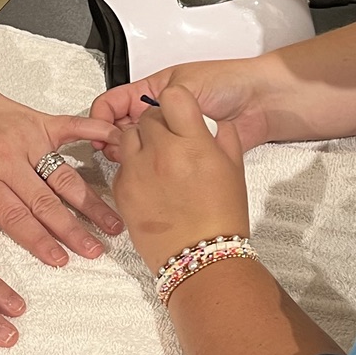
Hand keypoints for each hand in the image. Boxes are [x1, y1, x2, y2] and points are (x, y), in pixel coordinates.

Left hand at [0, 78, 119, 265]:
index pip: (16, 216)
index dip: (39, 240)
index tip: (59, 258)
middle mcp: (11, 160)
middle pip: (47, 203)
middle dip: (73, 230)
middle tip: (94, 250)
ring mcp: (30, 140)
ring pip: (65, 176)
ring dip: (90, 201)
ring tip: (112, 222)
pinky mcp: (40, 122)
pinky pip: (73, 127)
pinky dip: (96, 132)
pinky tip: (118, 143)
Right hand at [89, 57, 281, 150]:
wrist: (263, 102)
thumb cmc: (230, 83)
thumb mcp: (186, 85)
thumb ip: (158, 103)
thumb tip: (134, 122)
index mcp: (154, 91)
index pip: (115, 102)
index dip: (103, 116)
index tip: (100, 131)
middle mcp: (160, 115)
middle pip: (123, 129)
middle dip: (114, 138)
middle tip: (115, 148)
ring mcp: (172, 136)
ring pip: (140, 150)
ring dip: (132, 155)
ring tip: (132, 159)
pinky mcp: (185, 155)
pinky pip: (163, 164)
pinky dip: (154, 168)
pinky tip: (152, 171)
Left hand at [104, 87, 250, 273]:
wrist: (200, 258)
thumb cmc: (221, 217)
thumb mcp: (234, 169)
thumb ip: (223, 137)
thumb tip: (212, 123)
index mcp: (193, 143)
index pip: (173, 96)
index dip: (176, 103)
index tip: (179, 113)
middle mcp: (162, 152)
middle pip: (148, 117)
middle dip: (159, 125)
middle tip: (172, 143)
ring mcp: (138, 171)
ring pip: (128, 136)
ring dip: (141, 143)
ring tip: (157, 162)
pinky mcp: (121, 190)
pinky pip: (121, 164)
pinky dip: (132, 167)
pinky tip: (150, 184)